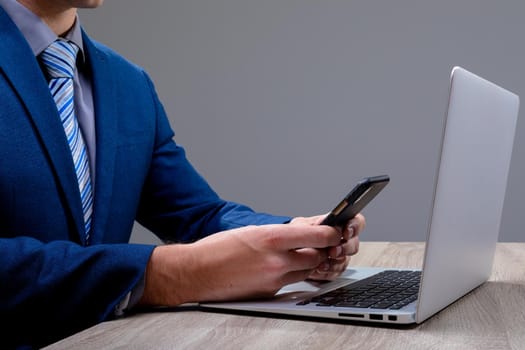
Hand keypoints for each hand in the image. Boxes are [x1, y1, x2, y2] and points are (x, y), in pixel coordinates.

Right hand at [138, 223, 342, 305]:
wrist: (196, 273)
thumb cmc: (218, 248)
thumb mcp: (251, 231)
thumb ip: (278, 234)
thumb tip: (298, 236)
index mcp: (272, 238)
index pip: (317, 237)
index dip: (331, 235)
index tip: (334, 232)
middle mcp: (276, 260)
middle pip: (316, 257)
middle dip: (319, 251)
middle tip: (317, 245)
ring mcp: (273, 280)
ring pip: (304, 272)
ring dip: (304, 264)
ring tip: (290, 257)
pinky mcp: (268, 294)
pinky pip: (288, 284)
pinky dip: (286, 276)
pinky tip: (271, 270)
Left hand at [289, 213, 365, 280]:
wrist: (288, 251)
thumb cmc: (296, 233)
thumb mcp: (301, 225)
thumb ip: (317, 226)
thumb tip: (330, 229)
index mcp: (337, 224)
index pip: (356, 221)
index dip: (355, 227)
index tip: (346, 233)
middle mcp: (341, 240)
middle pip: (354, 244)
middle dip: (344, 248)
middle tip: (333, 251)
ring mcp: (339, 255)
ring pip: (345, 260)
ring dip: (334, 263)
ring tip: (321, 263)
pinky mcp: (334, 269)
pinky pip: (336, 273)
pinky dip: (327, 272)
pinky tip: (318, 269)